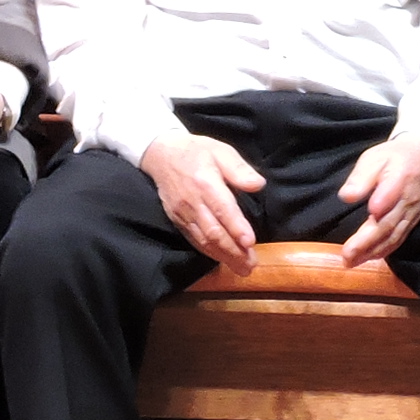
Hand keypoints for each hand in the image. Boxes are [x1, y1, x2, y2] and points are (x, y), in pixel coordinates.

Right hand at [144, 128, 265, 270]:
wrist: (161, 154)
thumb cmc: (197, 151)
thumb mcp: (221, 150)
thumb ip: (239, 169)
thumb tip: (258, 184)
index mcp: (205, 182)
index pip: (223, 209)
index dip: (236, 228)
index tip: (250, 242)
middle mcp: (193, 202)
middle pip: (213, 231)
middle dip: (233, 251)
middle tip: (250, 266)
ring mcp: (183, 214)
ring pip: (203, 240)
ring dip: (223, 256)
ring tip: (241, 268)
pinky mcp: (177, 220)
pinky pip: (193, 239)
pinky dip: (208, 252)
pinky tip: (222, 259)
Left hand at [336, 135, 419, 268]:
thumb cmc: (393, 156)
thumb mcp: (374, 157)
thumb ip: (361, 177)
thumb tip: (347, 196)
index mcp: (398, 181)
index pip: (387, 201)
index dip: (376, 215)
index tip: (360, 226)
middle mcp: (407, 201)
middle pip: (387, 226)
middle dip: (366, 244)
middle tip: (346, 256)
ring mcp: (412, 213)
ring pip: (393, 236)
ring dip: (373, 252)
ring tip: (353, 262)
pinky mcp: (413, 219)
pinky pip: (400, 238)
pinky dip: (385, 250)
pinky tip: (371, 257)